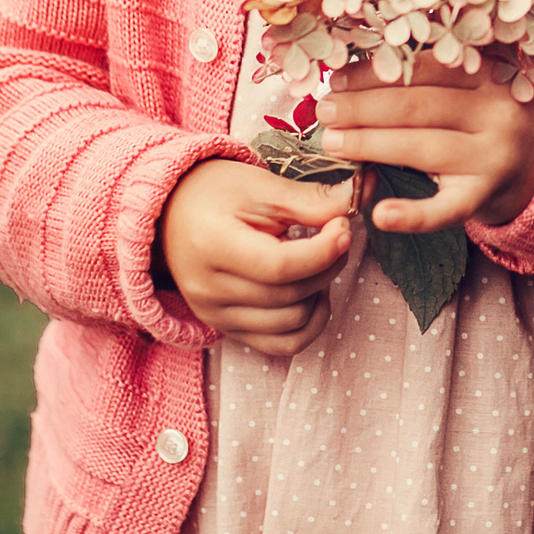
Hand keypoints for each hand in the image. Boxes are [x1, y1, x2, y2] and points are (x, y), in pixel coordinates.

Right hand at [156, 159, 362, 356]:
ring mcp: (216, 316)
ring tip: (319, 260)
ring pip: (291, 324)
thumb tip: (361, 197)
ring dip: (320, 292)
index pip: (279, 267)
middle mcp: (208, 291)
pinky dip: (308, 324)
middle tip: (337, 235)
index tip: (343, 225)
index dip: (323, 250)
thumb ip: (312, 200)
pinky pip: (282, 346)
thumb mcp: (262, 187)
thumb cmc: (216, 192)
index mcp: (212, 247)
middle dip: (329, 265)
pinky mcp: (227, 330)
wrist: (172, 213)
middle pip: (290, 296)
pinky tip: (313, 292)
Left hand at [320, 59, 533, 232]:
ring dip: (369, 146)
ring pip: (422, 149)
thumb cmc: (488, 115)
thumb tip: (358, 64)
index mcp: (492, 73)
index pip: (425, 68)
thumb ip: (432, 70)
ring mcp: (493, 157)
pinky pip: (446, 209)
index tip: (338, 77)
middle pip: (417, 107)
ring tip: (332, 143)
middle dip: (363, 108)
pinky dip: (413, 215)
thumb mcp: (476, 82)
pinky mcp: (484, 196)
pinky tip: (379, 216)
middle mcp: (497, 112)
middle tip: (325, 110)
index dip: (377, 72)